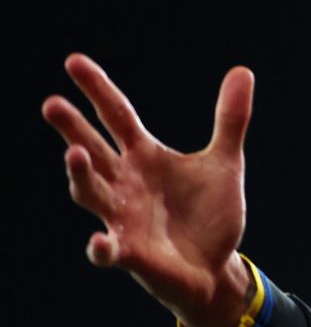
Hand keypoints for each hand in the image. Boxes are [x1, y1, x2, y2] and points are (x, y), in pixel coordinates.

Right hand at [42, 54, 256, 326]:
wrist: (214, 266)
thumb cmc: (209, 215)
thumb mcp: (225, 163)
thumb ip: (230, 119)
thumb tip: (242, 71)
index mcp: (144, 157)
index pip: (116, 116)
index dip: (97, 89)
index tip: (73, 61)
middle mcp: (125, 183)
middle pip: (92, 150)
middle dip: (72, 129)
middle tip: (52, 104)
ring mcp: (122, 218)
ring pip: (90, 193)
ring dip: (80, 175)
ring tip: (73, 153)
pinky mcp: (130, 253)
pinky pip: (109, 251)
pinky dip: (101, 247)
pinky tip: (99, 241)